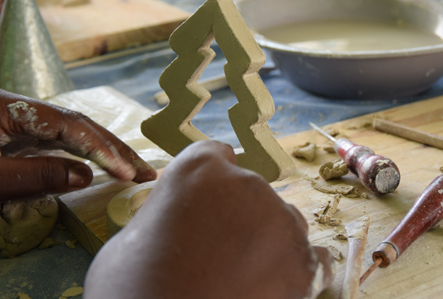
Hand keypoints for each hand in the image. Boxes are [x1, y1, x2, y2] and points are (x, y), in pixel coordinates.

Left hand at [0, 88, 155, 219]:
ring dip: (98, 152)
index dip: (99, 147)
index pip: (65, 123)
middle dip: (108, 147)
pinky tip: (97, 166)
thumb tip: (86, 175)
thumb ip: (37, 176)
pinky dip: (77, 158)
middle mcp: (11, 108)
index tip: (126, 170)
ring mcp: (11, 123)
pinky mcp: (10, 141)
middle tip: (143, 169)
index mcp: (2, 106)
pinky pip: (52, 146)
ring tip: (130, 168)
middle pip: (72, 123)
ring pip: (66, 134)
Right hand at [84, 141, 333, 298]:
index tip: (202, 207)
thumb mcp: (131, 238)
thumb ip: (166, 215)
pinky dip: (293, 269)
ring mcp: (281, 222)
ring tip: (239, 276)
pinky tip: (272, 285)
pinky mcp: (303, 263)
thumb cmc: (132, 287)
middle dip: (236, 216)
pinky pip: (311, 256)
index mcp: (199, 169)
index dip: (207, 185)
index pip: (216, 156)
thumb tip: (176, 225)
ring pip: (280, 222)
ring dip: (264, 240)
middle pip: (249, 192)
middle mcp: (248, 184)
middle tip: (214, 254)